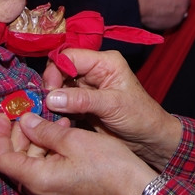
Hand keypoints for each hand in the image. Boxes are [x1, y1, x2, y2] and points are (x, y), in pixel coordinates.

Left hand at [0, 112, 155, 194]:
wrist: (135, 189)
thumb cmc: (108, 164)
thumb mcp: (74, 139)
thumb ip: (44, 130)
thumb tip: (25, 120)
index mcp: (37, 180)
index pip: (2, 157)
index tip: (3, 113)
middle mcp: (38, 194)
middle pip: (15, 160)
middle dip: (19, 133)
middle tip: (29, 110)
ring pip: (30, 164)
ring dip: (37, 140)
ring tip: (55, 118)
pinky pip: (44, 172)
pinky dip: (47, 152)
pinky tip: (62, 134)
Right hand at [42, 48, 182, 170]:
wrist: (148, 139)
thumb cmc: (140, 116)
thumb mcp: (113, 105)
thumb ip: (83, 100)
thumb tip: (51, 97)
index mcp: (105, 62)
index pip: (71, 56)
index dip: (56, 70)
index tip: (49, 90)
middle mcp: (94, 71)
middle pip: (61, 69)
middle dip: (51, 85)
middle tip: (46, 104)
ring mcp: (86, 88)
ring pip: (59, 86)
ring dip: (51, 99)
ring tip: (47, 113)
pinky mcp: (81, 104)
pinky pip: (62, 102)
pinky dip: (55, 109)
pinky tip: (53, 118)